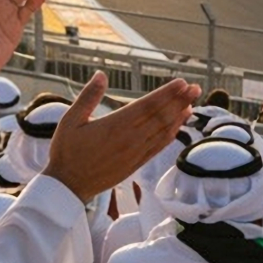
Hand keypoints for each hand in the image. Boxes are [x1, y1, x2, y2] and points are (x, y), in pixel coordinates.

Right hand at [45, 73, 200, 202]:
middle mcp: (130, 139)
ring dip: (179, 117)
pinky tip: (177, 126)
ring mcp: (135, 153)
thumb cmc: (66, 152)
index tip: (182, 83)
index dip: (167, 93)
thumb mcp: (70, 120)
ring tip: (192, 103)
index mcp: (115, 125)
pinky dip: (170, 135)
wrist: (68, 187)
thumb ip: (88, 97)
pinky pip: (158, 147)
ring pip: (163, 132)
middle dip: (180, 101)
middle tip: (196, 88)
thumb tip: (101, 74)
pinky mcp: (136, 164)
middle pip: (161, 116)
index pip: (148, 105)